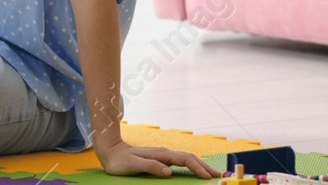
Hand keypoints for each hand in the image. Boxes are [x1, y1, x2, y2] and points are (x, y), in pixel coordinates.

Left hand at [94, 138, 215, 177]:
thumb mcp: (133, 165)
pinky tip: (194, 171)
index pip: (184, 159)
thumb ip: (150, 166)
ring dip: (199, 165)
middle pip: (189, 158)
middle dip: (204, 166)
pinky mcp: (160, 159)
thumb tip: (168, 171)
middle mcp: (164, 153)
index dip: (197, 167)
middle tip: (217, 175)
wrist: (110, 151)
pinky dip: (191, 166)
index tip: (207, 176)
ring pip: (186, 159)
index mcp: (160, 154)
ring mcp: (163, 155)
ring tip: (210, 174)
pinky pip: (180, 162)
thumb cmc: (120, 161)